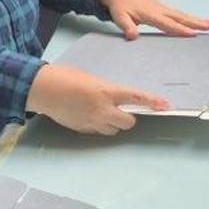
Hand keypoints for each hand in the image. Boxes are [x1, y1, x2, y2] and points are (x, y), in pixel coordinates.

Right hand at [27, 63, 167, 134]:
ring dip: (114, 123)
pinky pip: (99, 132)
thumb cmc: (65, 77)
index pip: (135, 98)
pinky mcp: (83, 129)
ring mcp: (92, 122)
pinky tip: (89, 115)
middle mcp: (102, 109)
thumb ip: (106, 90)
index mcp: (106, 92)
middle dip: (128, 117)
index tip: (164, 105)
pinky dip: (99, 126)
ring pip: (114, 130)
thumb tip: (114, 99)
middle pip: (128, 122)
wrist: (43, 89)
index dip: (152, 102)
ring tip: (102, 112)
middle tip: (122, 110)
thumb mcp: (91, 79)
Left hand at [99, 0, 208, 39]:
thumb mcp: (119, 16)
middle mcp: (159, 9)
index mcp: (150, 13)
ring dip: (195, 20)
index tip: (193, 34)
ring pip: (180, 14)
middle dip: (195, 22)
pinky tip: (194, 22)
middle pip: (180, 17)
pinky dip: (187, 17)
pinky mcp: (161, 7)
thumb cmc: (119, 4)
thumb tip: (133, 36)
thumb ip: (127, 26)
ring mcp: (161, 7)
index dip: (180, 29)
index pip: (167, 24)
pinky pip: (176, 13)